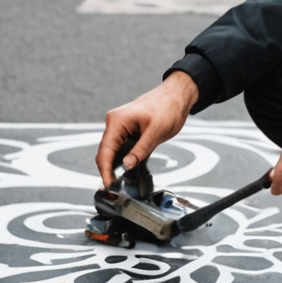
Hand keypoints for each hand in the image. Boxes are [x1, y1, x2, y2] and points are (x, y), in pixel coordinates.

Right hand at [94, 71, 199, 186]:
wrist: (176, 96)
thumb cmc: (168, 107)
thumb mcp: (156, 132)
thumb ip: (140, 150)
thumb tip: (127, 165)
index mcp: (118, 121)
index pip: (105, 150)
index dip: (105, 170)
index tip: (109, 184)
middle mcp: (115, 122)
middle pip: (105, 152)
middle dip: (108, 169)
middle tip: (115, 187)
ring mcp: (120, 126)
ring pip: (112, 150)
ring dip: (115, 165)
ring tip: (120, 181)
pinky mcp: (127, 129)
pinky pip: (120, 147)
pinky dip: (122, 158)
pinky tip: (126, 168)